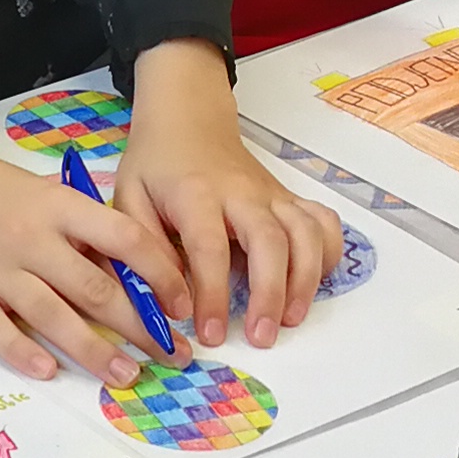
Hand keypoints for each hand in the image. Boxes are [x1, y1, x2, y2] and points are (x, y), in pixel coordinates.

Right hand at [0, 134, 186, 382]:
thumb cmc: (1, 193)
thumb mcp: (51, 195)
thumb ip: (87, 232)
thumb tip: (139, 279)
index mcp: (60, 207)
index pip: (123, 238)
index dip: (159, 274)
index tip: (183, 305)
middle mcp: (31, 238)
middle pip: (93, 288)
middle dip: (139, 326)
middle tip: (172, 355)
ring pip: (51, 315)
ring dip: (93, 350)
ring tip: (126, 375)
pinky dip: (22, 351)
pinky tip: (49, 370)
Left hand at [114, 42, 343, 349]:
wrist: (188, 119)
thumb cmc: (156, 165)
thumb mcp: (130, 199)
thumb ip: (144, 250)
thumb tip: (168, 304)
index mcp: (196, 193)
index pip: (209, 247)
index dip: (213, 294)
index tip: (211, 334)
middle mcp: (242, 193)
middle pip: (270, 241)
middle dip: (270, 293)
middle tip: (261, 338)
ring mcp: (272, 194)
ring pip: (305, 233)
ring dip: (305, 280)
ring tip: (291, 320)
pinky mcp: (290, 198)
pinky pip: (323, 223)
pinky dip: (328, 254)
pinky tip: (314, 284)